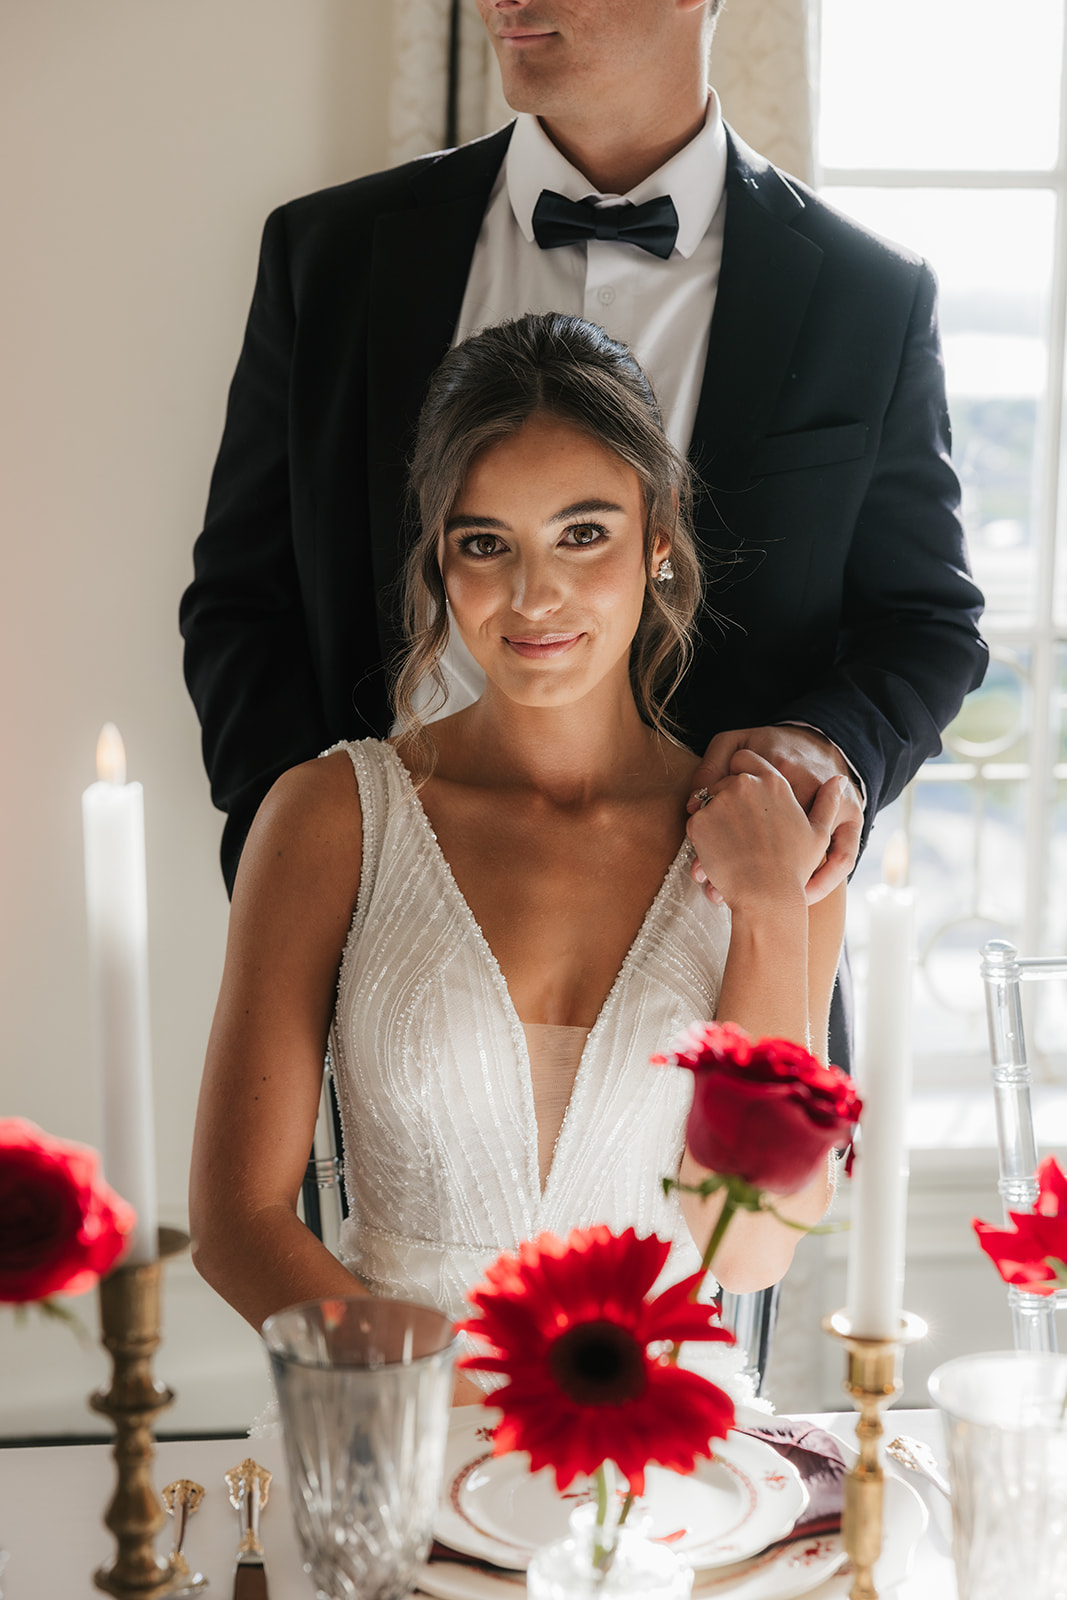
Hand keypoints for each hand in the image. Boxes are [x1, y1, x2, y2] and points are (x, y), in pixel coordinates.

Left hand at [687, 727, 861, 904]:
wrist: (766, 896)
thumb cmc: (795, 868)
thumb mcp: (819, 833)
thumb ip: (828, 802)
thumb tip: (839, 779)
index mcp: (775, 781)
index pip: (746, 758)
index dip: (741, 773)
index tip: (743, 795)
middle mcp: (746, 784)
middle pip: (725, 779)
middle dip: (728, 799)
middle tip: (738, 830)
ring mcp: (720, 800)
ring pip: (707, 799)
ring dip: (715, 817)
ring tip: (729, 845)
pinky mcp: (700, 819)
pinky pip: (695, 820)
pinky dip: (702, 835)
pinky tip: (717, 853)